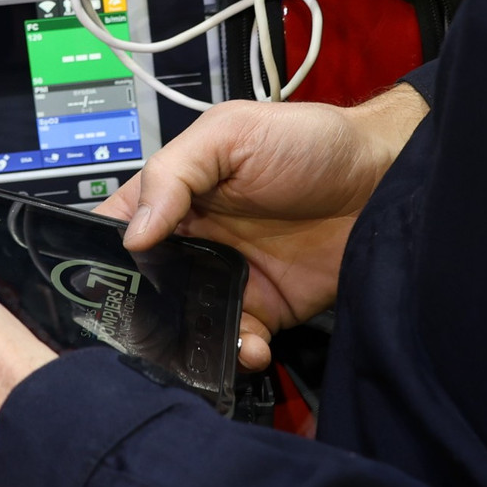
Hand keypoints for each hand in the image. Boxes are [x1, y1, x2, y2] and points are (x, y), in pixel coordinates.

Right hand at [97, 86, 426, 370]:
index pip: (119, 229)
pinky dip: (236, 352)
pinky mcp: (266, 309)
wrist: (385, 178)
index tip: (100, 285)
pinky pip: (237, 341)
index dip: (103, 257)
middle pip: (147, 287)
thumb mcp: (231, 133)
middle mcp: (196, 240)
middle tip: (146, 333)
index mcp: (176, 194)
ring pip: (187, 323)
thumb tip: (133, 232)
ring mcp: (230, 277)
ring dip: (188, 340)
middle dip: (142, 314)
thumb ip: (175, 173)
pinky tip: (250, 344)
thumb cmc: (310, 141)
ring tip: (206, 340)